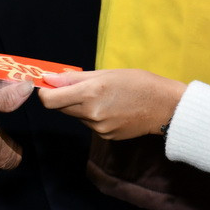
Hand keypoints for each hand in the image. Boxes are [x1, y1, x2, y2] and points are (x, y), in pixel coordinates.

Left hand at [38, 69, 186, 140]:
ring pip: (77, 116)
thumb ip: (76, 78)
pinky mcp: (105, 136)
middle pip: (61, 108)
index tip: (48, 85)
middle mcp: (92, 113)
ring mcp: (98, 127)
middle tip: (77, 86)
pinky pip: (90, 124)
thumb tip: (51, 78)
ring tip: (104, 96)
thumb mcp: (108, 73)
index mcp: (91, 93)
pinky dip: (94, 115)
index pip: (51, 100)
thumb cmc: (139, 83)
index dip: (45, 93)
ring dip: (80, 106)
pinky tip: (112, 108)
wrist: (165, 107)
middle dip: (63, 97)